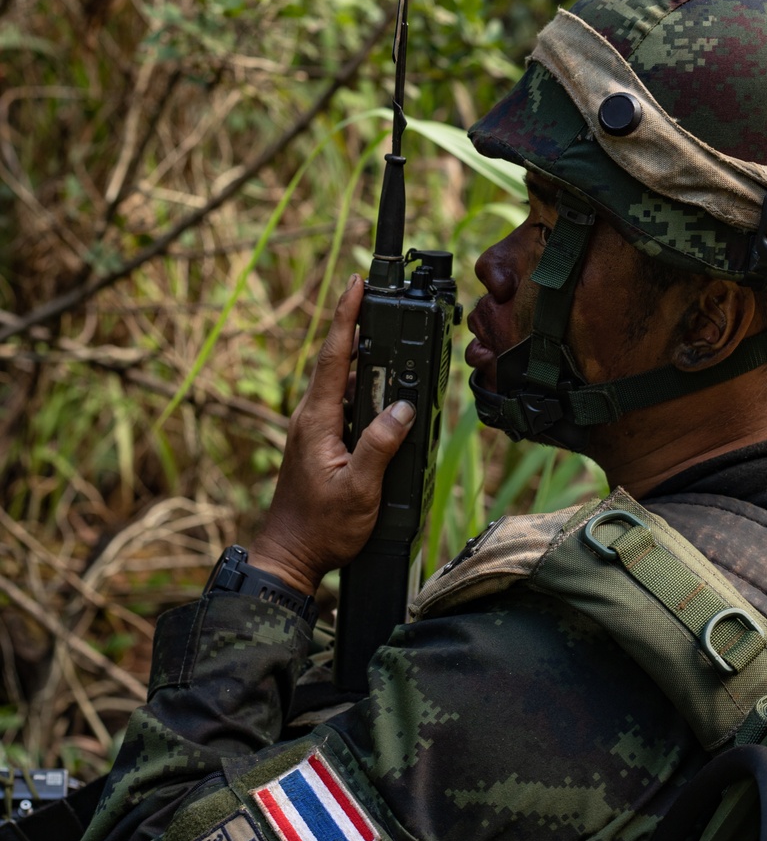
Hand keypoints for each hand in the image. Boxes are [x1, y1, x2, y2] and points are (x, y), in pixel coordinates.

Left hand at [248, 275, 415, 595]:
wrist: (290, 555)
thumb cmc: (321, 529)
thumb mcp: (358, 490)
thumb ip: (380, 446)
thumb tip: (403, 408)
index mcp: (317, 419)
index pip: (334, 356)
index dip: (345, 316)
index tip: (355, 284)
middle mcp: (311, 417)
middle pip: (340, 361)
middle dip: (359, 327)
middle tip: (383, 299)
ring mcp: (314, 428)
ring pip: (343, 382)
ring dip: (366, 361)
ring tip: (392, 341)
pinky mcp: (320, 440)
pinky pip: (344, 402)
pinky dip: (363, 387)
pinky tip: (383, 391)